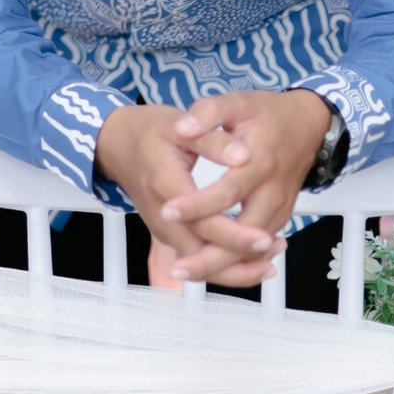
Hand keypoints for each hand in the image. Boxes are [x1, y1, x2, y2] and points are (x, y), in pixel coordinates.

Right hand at [95, 103, 276, 289]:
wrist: (118, 144)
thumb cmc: (149, 132)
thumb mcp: (180, 125)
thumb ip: (213, 140)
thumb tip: (244, 154)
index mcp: (166, 186)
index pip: (204, 224)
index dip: (236, 236)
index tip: (265, 237)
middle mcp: (163, 216)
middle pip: (202, 255)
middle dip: (241, 262)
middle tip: (275, 249)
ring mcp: (165, 229)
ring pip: (200, 264)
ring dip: (236, 268)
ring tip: (272, 256)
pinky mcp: (170, 233)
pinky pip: (198, 256)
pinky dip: (224, 262)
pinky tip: (253, 253)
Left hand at [157, 89, 332, 285]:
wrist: (308, 125)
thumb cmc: (268, 114)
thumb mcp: (237, 101)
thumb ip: (209, 112)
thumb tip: (182, 126)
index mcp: (260, 161)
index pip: (227, 191)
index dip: (197, 204)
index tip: (168, 210)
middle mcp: (272, 191)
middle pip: (244, 234)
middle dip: (211, 255)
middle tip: (177, 268)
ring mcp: (279, 207)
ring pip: (253, 249)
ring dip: (222, 266)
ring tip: (185, 273)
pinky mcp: (280, 216)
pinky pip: (259, 247)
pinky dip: (237, 262)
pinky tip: (208, 268)